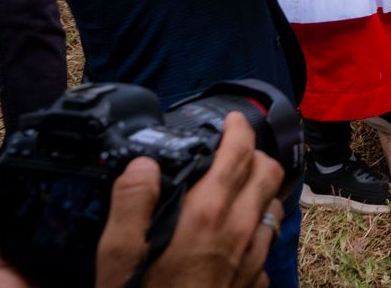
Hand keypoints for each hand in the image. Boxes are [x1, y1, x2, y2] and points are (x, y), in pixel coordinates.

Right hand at [98, 114, 283, 287]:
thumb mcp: (117, 257)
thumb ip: (131, 204)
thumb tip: (145, 163)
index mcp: (206, 215)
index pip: (238, 154)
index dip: (238, 129)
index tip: (231, 119)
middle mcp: (238, 231)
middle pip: (269, 173)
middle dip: (256, 154)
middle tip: (234, 150)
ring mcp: (252, 259)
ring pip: (274, 206)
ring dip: (261, 191)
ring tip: (238, 187)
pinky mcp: (254, 283)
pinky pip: (266, 244)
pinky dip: (257, 229)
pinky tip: (237, 235)